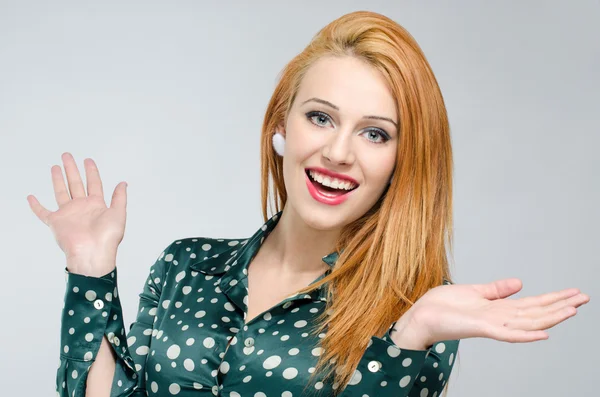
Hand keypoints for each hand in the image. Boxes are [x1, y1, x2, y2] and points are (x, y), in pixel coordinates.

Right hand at [27, 152, 127, 276]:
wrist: (93, 253)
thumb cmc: (108, 237)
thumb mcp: (118, 213)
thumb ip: (119, 197)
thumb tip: (123, 183)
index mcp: (96, 204)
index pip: (94, 183)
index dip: (91, 171)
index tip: (88, 160)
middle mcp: (81, 207)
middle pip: (75, 183)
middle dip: (72, 169)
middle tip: (67, 155)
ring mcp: (68, 214)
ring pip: (61, 192)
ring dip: (58, 179)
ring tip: (55, 166)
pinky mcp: (56, 222)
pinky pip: (43, 212)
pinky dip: (36, 206)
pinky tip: (31, 197)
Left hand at [398, 278, 589, 346]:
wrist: (421, 315)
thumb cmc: (443, 306)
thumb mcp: (474, 291)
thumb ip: (497, 289)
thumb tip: (520, 282)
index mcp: (498, 309)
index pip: (532, 304)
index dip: (553, 298)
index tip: (574, 292)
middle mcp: (499, 318)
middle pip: (536, 312)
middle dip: (561, 305)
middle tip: (585, 297)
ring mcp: (492, 325)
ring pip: (528, 321)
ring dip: (551, 316)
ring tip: (573, 309)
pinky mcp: (481, 328)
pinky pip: (507, 334)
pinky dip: (526, 334)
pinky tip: (544, 332)